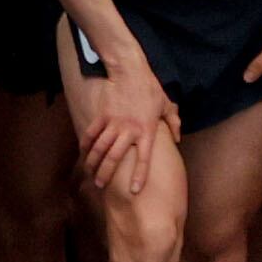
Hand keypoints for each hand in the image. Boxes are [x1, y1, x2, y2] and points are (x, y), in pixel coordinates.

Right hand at [75, 60, 176, 196]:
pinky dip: (86, 144)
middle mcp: (129, 130)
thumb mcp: (167, 104)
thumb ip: (173, 122)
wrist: (130, 71)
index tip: (134, 191)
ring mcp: (114, 122)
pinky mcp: (103, 115)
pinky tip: (83, 153)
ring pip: (100, 147)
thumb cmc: (150, 88)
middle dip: (106, 173)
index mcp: (147, 130)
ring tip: (90, 173)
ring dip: (93, 162)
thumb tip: (178, 138)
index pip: (144, 158)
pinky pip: (92, 133)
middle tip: (100, 185)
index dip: (139, 176)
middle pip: (115, 157)